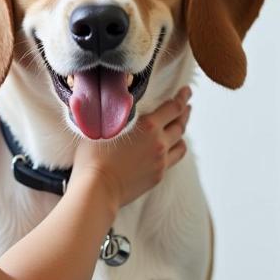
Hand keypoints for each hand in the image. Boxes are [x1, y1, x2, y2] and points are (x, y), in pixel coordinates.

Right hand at [72, 87, 191, 209]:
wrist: (97, 189)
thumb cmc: (93, 157)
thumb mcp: (103, 126)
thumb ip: (117, 115)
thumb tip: (118, 105)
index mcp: (148, 126)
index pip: (173, 108)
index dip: (182, 97)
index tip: (186, 90)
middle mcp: (160, 143)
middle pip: (180, 124)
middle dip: (185, 112)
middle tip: (186, 105)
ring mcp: (161, 162)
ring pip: (181, 144)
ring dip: (181, 133)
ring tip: (179, 127)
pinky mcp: (158, 176)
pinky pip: (172, 160)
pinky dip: (173, 150)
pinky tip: (168, 149)